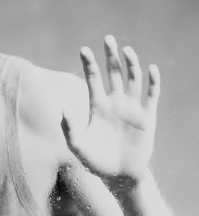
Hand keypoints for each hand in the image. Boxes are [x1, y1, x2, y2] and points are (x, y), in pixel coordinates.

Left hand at [62, 35, 159, 185]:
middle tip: (108, 39)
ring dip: (131, 64)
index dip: (89, 64)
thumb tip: (64, 107)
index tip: (83, 49)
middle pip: (113, 73)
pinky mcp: (147, 117)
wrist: (119, 176)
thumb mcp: (78, 146)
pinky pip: (151, 96)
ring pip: (132, 79)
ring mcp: (131, 108)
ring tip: (127, 50)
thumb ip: (70, 127)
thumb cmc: (95, 161)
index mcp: (97, 106)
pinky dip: (152, 82)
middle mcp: (114, 103)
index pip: (92, 79)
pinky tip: (150, 69)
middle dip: (110, 56)